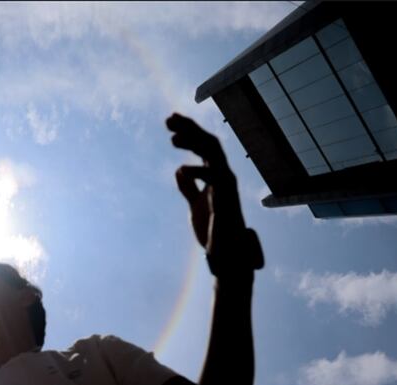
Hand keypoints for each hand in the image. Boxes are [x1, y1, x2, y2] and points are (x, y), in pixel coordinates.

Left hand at [167, 113, 262, 277]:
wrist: (225, 252)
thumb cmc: (213, 229)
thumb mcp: (195, 204)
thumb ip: (189, 188)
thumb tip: (179, 171)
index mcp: (216, 175)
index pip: (204, 146)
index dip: (189, 131)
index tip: (170, 122)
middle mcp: (224, 175)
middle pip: (209, 142)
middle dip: (190, 128)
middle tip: (169, 119)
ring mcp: (227, 184)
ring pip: (214, 153)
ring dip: (194, 142)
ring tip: (172, 138)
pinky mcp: (225, 197)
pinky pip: (215, 177)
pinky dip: (198, 170)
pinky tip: (181, 170)